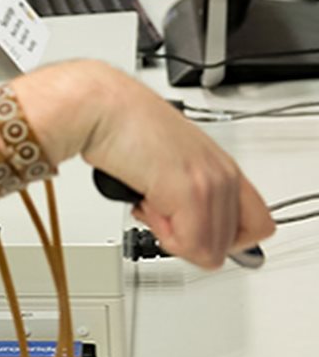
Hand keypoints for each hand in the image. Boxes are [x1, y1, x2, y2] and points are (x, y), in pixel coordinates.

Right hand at [16, 61, 274, 269]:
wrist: (100, 106)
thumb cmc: (122, 126)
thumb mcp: (169, 160)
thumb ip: (188, 192)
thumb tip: (187, 231)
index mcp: (222, 167)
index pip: (256, 225)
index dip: (222, 239)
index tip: (194, 233)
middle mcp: (223, 175)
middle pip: (229, 244)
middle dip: (189, 239)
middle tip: (162, 212)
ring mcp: (209, 183)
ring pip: (208, 250)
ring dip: (171, 235)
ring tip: (150, 199)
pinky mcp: (189, 192)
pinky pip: (187, 244)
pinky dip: (160, 231)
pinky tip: (144, 199)